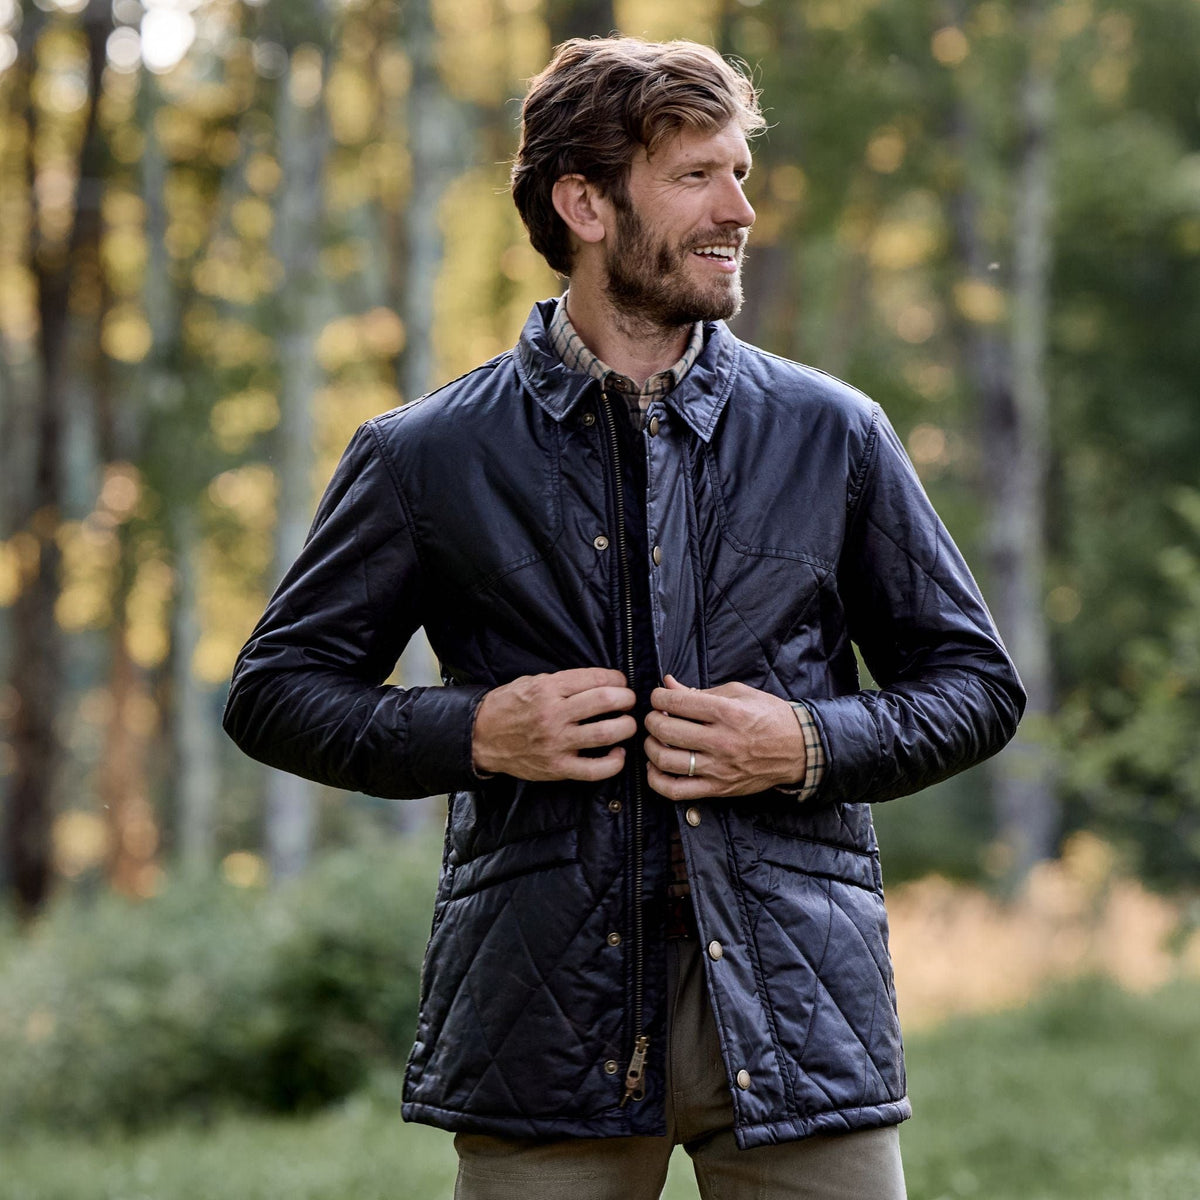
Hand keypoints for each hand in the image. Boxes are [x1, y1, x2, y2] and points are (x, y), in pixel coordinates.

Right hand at [472, 668, 636, 781]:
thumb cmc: (509, 706)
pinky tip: (617, 753)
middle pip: (606, 702)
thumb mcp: (531, 682)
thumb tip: (600, 681)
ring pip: (606, 733)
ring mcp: (556, 743)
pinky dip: (614, 762)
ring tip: (628, 723)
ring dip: (626, 727)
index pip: (595, 678)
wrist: (482, 737)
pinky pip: (595, 769)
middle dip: (626, 698)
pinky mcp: (557, 768)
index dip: (616, 678)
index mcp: (548, 689)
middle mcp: (554, 714)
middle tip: (629, 700)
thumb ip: (563, 682)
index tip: (620, 682)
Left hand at [644, 675, 806, 800]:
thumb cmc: (769, 716)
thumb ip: (701, 690)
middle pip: (665, 729)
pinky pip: (676, 790)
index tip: (659, 697)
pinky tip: (657, 766)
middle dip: (651, 719)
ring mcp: (718, 768)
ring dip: (650, 747)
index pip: (676, 701)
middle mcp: (721, 740)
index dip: (658, 696)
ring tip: (656, 739)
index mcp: (726, 712)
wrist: (799, 749)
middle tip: (655, 716)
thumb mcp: (739, 693)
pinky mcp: (718, 789)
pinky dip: (657, 779)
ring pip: (665, 760)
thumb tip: (669, 683)